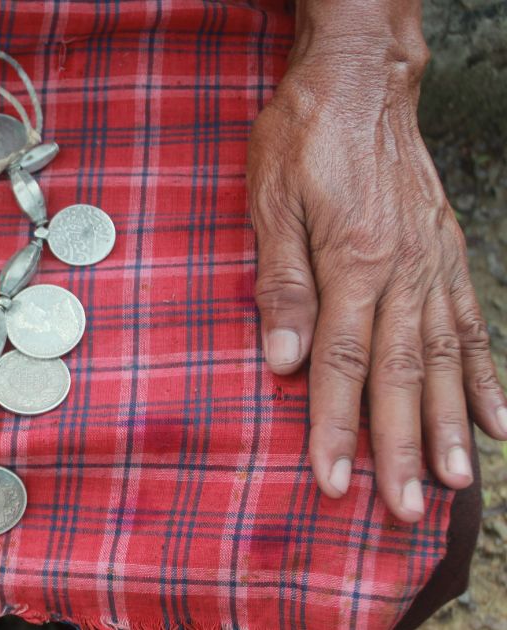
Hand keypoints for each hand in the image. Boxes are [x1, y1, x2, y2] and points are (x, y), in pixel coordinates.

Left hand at [248, 13, 506, 521]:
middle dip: (400, 448)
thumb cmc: (303, 138)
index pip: (340, 362)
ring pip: (445, 360)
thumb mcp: (269, 201)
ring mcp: (432, 265)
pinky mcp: (446, 255)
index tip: (333, 481)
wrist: (360, 83)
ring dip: (450, 425)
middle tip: (402, 511)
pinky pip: (472, 325)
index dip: (334, 427)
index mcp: (351, 262)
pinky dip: (486, 376)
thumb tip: (279, 359)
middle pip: (400, 376)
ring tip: (456, 483)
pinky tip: (499, 419)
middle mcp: (401, 272)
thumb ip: (280, 281)